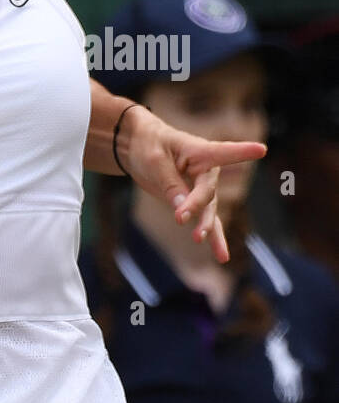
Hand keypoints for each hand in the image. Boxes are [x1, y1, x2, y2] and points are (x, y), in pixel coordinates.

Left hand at [120, 107, 266, 262]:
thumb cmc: (148, 146)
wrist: (140, 147)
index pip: (223, 151)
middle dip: (195, 205)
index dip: (242, 152)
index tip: (261, 150)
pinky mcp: (196, 202)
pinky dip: (213, 239)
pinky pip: (208, 221)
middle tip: (180, 217)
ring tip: (198, 238)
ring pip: (209, 209)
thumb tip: (183, 209)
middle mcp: (207, 170)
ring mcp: (204, 188)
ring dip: (205, 225)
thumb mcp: (153, 161)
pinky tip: (222, 257)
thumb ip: (170, 183)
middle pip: (207, 191)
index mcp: (199, 151)